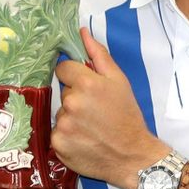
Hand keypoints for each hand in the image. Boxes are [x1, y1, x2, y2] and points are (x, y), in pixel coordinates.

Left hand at [53, 27, 168, 188]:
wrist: (132, 156)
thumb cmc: (128, 116)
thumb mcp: (120, 81)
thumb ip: (98, 55)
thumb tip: (82, 32)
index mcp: (86, 84)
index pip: (63, 69)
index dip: (75, 76)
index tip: (87, 88)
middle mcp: (71, 103)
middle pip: (62, 92)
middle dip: (75, 97)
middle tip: (95, 110)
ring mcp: (62, 125)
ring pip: (60, 113)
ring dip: (71, 117)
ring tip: (91, 127)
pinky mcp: (57, 144)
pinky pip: (56, 132)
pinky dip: (67, 135)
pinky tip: (83, 139)